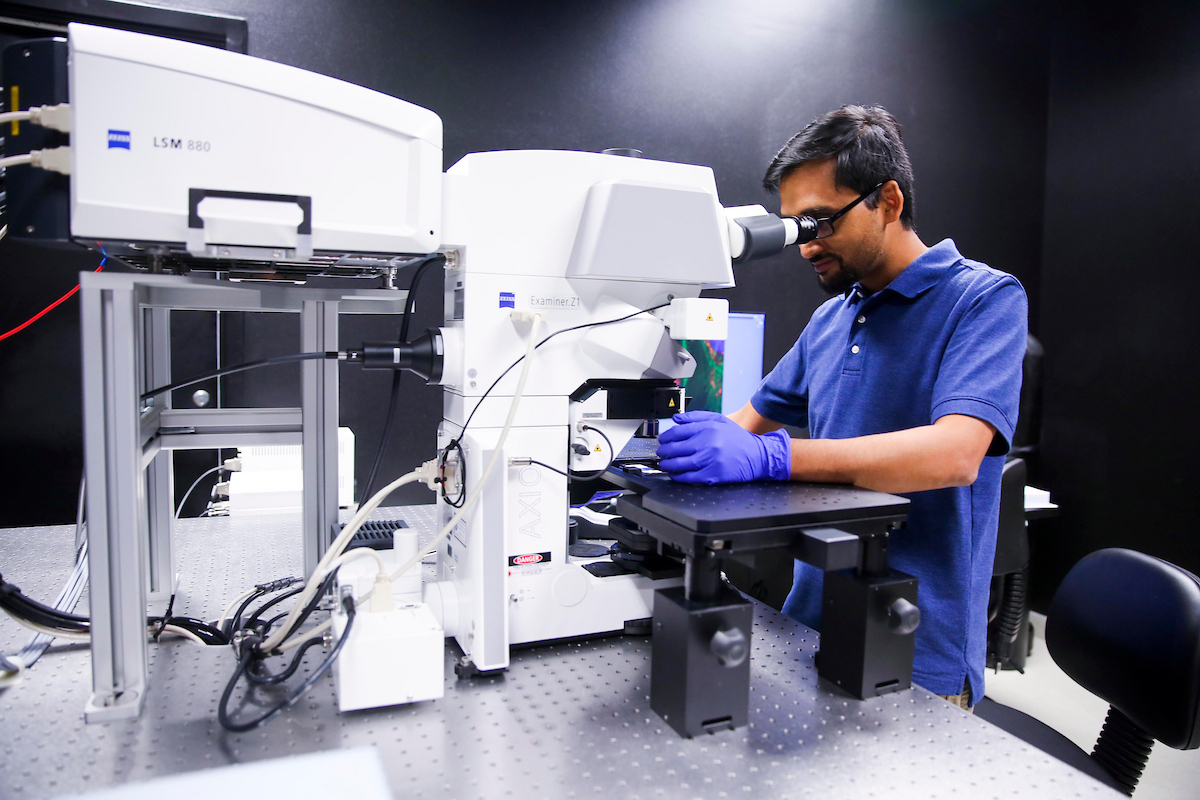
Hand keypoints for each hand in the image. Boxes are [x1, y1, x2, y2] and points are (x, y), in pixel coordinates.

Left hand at [657, 411, 790, 484]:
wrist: (757, 456)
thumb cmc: (737, 439)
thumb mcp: (719, 420)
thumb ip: (695, 417)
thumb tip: (676, 418)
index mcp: (708, 429)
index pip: (677, 432)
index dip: (665, 437)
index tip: (662, 440)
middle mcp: (707, 445)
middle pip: (675, 449)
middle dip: (663, 451)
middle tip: (661, 452)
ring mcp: (709, 461)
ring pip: (679, 464)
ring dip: (667, 465)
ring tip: (664, 463)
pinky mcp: (712, 476)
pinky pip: (688, 478)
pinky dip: (678, 476)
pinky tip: (675, 474)